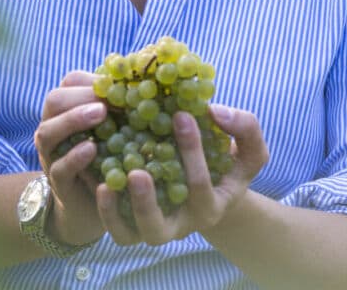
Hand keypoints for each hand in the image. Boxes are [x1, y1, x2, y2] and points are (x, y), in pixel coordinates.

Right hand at [33, 70, 109, 246]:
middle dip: (82, 97)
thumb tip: (150, 87)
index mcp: (69, 109)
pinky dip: (74, 156)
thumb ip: (122, 110)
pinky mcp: (58, 183)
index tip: (122, 85)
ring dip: (73, 120)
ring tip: (100, 114)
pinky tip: (92, 148)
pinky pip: (59, 167)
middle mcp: (54, 128)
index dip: (95, 82)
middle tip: (108, 101)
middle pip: (55, 100)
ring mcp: (52, 155)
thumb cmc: (108, 157)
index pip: (72, 82)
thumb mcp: (116, 130)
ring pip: (47, 131)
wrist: (93, 204)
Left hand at [96, 103, 268, 246]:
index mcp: (211, 206)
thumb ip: (244, 128)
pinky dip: (105, 211)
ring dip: (119, 212)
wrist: (208, 184)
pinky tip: (99, 180)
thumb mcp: (247, 146)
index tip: (181, 114)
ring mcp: (156, 226)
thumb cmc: (226, 160)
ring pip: (133, 234)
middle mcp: (182, 223)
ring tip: (109, 183)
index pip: (201, 186)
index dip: (193, 151)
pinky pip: (118, 229)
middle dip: (148, 202)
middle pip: (161, 227)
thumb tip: (216, 111)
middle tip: (138, 173)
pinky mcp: (134, 223)